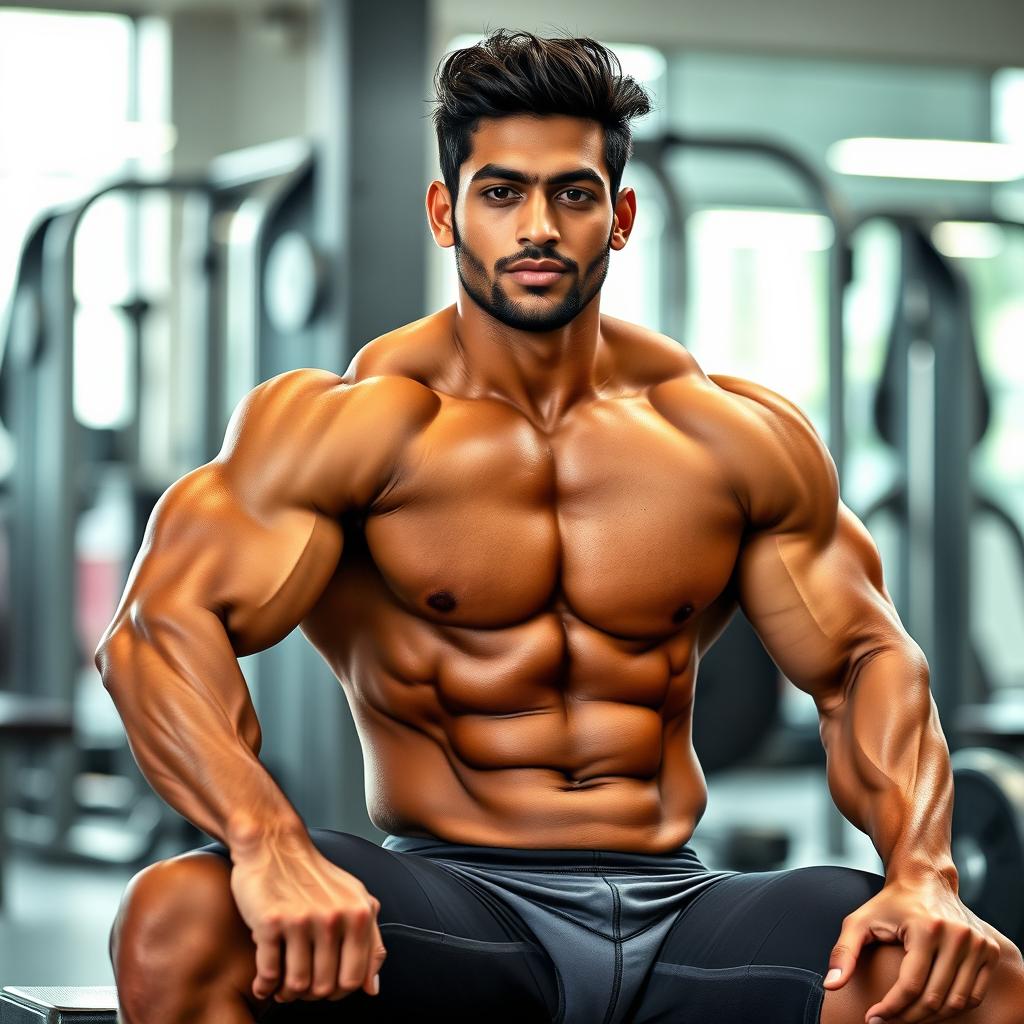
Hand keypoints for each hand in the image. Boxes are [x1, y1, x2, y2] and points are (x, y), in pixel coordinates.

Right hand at [228, 832, 387, 1003]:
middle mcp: (334, 917)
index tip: (324, 985)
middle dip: (311, 994)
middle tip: (300, 985)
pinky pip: (268, 974)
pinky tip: (264, 982)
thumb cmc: (315, 876)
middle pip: (325, 987)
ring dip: (286, 993)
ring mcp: (302, 919)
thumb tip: (373, 988)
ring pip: (297, 986)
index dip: (337, 991)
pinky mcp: (270, 921)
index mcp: (359, 914)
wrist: (274, 844)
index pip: (354, 979)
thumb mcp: (354, 898)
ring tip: (282, 984)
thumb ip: (371, 940)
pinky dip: (265, 986)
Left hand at [822, 875, 1000, 1022]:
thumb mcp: (859, 921)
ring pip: (956, 1002)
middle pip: (935, 998)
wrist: (924, 880)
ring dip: (930, 1018)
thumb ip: (844, 952)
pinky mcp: (988, 950)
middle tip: (887, 1022)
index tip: (873, 1019)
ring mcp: (977, 943)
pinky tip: (929, 1007)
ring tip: (906, 1016)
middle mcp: (957, 935)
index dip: (891, 1008)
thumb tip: (831, 986)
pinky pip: (973, 995)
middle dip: (908, 1017)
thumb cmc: (889, 903)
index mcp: (926, 928)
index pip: (911, 985)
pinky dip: (952, 1008)